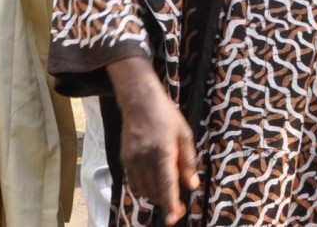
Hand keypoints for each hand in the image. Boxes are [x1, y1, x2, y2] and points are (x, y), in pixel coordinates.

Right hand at [108, 57, 198, 225]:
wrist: (139, 100)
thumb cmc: (166, 115)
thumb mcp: (184, 134)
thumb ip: (188, 162)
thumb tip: (192, 186)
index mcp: (163, 150)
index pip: (166, 184)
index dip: (170, 205)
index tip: (174, 219)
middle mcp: (144, 157)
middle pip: (155, 191)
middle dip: (167, 202)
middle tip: (178, 202)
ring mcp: (132, 158)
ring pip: (143, 190)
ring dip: (156, 196)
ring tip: (166, 189)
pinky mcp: (124, 158)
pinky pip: (133, 183)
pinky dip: (144, 188)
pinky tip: (153, 182)